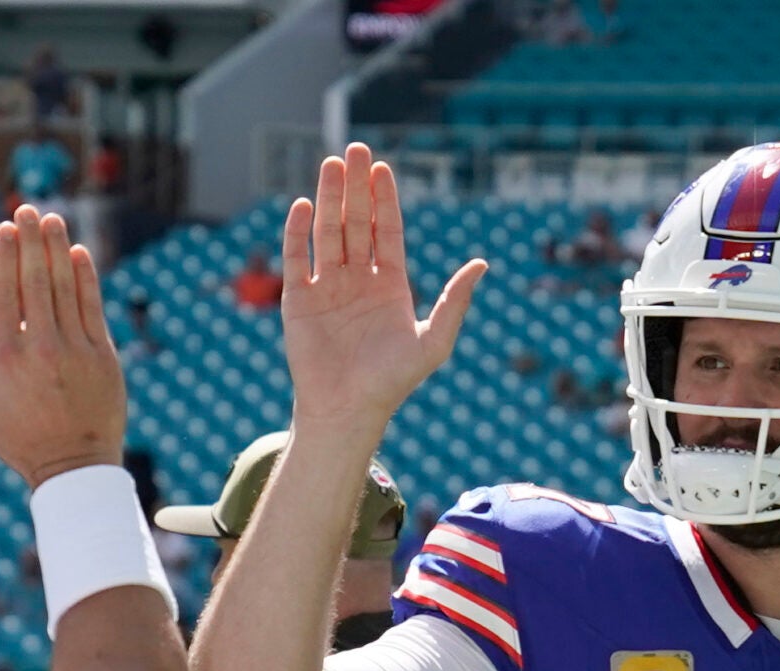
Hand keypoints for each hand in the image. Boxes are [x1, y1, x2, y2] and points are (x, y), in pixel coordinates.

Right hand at [0, 206, 124, 489]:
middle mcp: (39, 346)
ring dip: (59, 248)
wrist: (74, 468)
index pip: (4, 293)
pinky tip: (80, 254)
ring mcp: (74, 349)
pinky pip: (92, 306)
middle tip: (29, 208)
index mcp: (4, 356)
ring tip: (54, 220)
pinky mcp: (103, 355)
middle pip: (35, 280)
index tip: (7, 228)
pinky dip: (87, 277)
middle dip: (31, 239)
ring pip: (65, 286)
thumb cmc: (20, 443)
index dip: (5, 256)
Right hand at [281, 143, 485, 436]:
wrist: (347, 410)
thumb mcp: (433, 341)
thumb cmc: (392, 382)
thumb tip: (482, 263)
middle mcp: (358, 280)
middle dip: (355, 187)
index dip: (385, 199)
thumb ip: (454, 301)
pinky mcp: (298, 300)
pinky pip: (296, 258)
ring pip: (327, 232)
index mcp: (390, 284)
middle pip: (356, 222)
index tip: (382, 167)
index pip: (387, 230)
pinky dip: (297, 232)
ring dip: (328, 198)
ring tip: (331, 164)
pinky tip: (303, 205)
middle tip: (355, 150)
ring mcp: (327, 287)